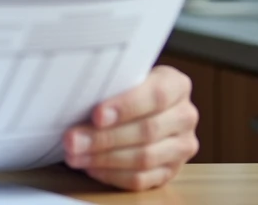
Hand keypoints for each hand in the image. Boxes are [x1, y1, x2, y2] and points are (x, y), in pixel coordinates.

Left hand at [63, 65, 199, 191]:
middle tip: (72, 140)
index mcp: (177, 85)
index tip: (96, 115)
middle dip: (104, 137)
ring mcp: (182, 146)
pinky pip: (143, 179)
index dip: (125, 107)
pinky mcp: (172, 171)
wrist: (138, 106)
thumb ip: (109, 86)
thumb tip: (77, 99)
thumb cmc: (123, 88)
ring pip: (145, 158)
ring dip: (104, 159)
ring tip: (75, 155)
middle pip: (147, 131)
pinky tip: (91, 167)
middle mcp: (185, 116)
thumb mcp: (121, 77)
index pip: (156, 96)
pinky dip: (113, 175)